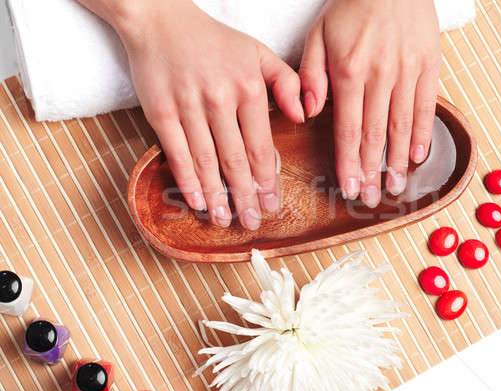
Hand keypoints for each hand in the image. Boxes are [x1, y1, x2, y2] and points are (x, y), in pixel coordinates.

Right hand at [89, 0, 303, 229]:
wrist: (162, 21)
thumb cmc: (214, 41)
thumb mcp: (259, 53)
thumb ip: (287, 83)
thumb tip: (303, 116)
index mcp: (248, 88)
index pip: (261, 146)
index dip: (267, 180)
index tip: (272, 204)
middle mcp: (221, 100)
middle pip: (236, 161)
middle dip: (246, 197)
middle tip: (253, 222)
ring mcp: (189, 107)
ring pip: (208, 162)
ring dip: (218, 196)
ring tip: (226, 221)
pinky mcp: (161, 113)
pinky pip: (177, 153)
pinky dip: (188, 180)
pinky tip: (198, 201)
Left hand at [300, 0, 440, 206]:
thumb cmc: (350, 8)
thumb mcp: (318, 36)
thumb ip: (310, 76)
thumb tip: (309, 113)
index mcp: (349, 72)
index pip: (348, 129)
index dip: (349, 163)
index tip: (348, 188)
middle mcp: (380, 76)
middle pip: (375, 135)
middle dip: (372, 171)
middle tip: (370, 199)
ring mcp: (408, 72)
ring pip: (402, 126)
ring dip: (397, 161)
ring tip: (395, 187)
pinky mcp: (429, 66)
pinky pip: (426, 106)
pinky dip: (423, 133)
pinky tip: (417, 156)